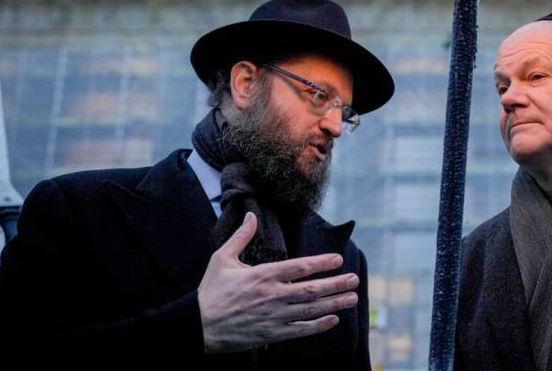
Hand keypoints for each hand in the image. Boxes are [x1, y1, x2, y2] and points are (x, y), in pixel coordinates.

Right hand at [197, 212, 358, 353]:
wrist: (196, 326)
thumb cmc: (210, 291)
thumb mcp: (222, 258)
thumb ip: (241, 237)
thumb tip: (251, 215)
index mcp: (263, 275)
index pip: (300, 267)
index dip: (321, 263)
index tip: (338, 259)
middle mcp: (272, 296)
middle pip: (311, 290)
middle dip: (335, 284)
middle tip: (355, 279)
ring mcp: (273, 317)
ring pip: (310, 310)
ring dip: (334, 304)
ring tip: (352, 298)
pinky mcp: (270, 334)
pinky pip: (299, 331)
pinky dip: (318, 326)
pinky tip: (333, 320)